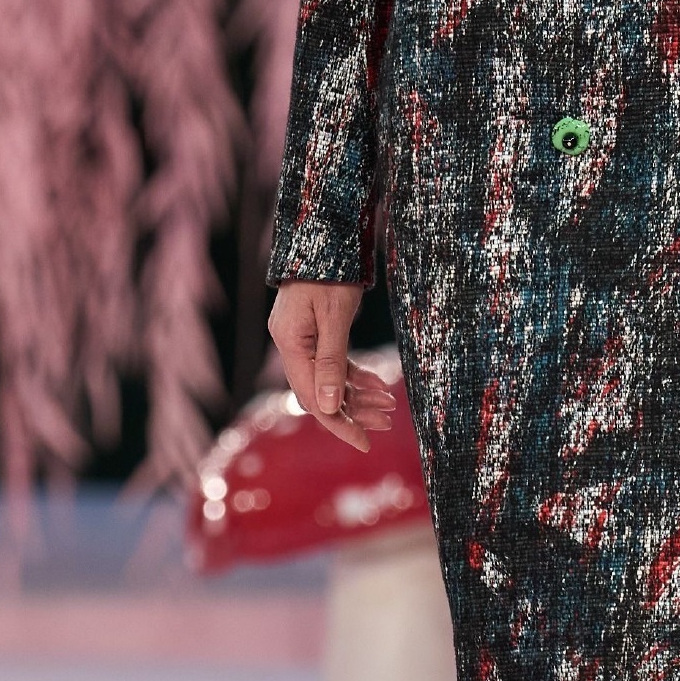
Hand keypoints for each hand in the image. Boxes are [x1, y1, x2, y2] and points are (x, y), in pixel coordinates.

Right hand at [268, 280, 399, 452]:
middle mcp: (291, 346)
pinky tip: (378, 386)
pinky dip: (354, 376)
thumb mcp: (334, 318)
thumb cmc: (331, 274)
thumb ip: (332, 362)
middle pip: (321, 393)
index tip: (364, 443)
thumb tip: (330, 408)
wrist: (326, 236)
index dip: (339, 424)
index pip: (314, 398)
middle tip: (386, 424)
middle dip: (353, 412)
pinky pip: (334, 363)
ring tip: (389, 407)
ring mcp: (302, 339)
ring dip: (357, 396)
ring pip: (329, 380)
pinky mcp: (314, 332)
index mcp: (290, 345)